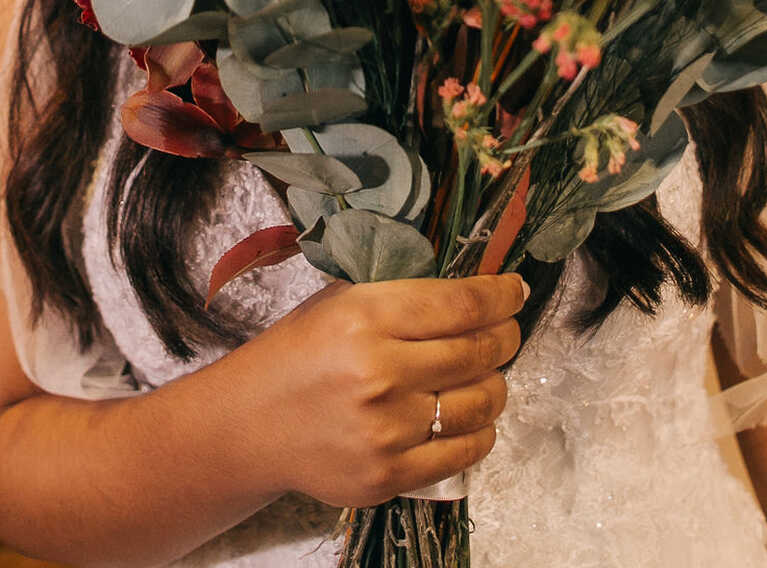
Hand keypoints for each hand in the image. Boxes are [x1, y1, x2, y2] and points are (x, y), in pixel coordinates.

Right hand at [245, 273, 525, 507]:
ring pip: (480, 403)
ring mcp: (386, 430)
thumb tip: (473, 291)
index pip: (461, 305)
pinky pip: (463, 452)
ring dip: (496, 384)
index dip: (500, 296)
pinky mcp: (388, 475)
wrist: (251, 424)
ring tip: (488, 374)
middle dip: (506, 336)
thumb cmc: (299, 353)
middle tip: (508, 330)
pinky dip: (480, 431)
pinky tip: (473, 415)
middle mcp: (379, 372)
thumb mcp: (342, 302)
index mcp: (366, 317)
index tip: (515, 290)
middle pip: (477, 351)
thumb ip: (402, 296)